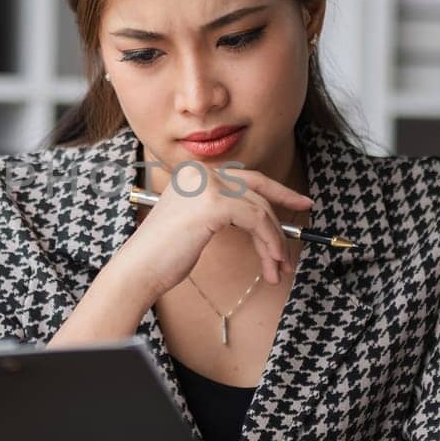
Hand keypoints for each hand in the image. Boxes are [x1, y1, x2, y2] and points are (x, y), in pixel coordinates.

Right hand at [113, 163, 312, 298]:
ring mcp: (206, 185)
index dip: (277, 190)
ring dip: (274, 242)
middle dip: (280, 221)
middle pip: (257, 190)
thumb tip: (262, 219)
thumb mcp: (195, 223)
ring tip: (277, 268)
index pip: (246, 177)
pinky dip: (269, 242)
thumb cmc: (163, 254)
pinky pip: (257, 219)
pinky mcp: (213, 203)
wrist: (139, 268)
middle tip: (294, 246)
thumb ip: (222, 211)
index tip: (300, 203)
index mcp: (194, 173)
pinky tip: (270, 261)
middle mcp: (200, 172)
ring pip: (260, 209)